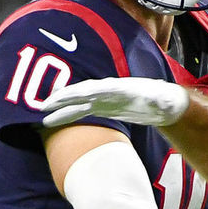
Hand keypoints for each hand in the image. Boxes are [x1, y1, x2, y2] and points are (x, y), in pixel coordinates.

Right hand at [40, 77, 188, 127]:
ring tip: (43, 118)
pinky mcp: (106, 108)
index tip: (61, 97)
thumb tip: (160, 100)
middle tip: (42, 107)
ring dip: (61, 110)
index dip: (76, 93)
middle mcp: (108, 92)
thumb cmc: (164, 101)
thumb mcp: (163, 100)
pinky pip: (83, 111)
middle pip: (80, 94)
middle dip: (61, 100)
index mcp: (118, 88)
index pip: (92, 89)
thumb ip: (158, 100)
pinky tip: (57, 120)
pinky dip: (70, 115)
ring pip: (78, 104)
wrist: (165, 104)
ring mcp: (106, 100)